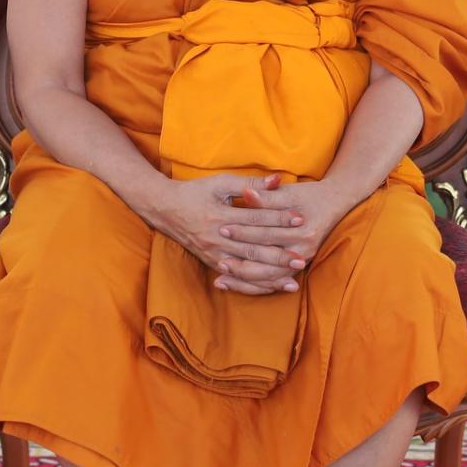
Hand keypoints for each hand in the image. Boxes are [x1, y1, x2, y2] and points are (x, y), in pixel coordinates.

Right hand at [145, 173, 306, 294]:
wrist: (164, 208)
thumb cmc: (195, 192)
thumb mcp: (220, 183)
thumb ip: (250, 183)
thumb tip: (278, 179)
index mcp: (221, 216)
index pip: (255, 219)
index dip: (278, 218)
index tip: (300, 218)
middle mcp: (217, 239)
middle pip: (253, 249)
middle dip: (279, 255)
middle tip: (302, 258)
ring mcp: (214, 254)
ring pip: (246, 268)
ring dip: (270, 276)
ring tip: (292, 280)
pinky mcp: (212, 262)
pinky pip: (236, 279)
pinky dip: (254, 285)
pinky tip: (272, 287)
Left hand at [217, 179, 356, 287]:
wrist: (335, 202)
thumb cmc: (307, 195)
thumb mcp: (287, 193)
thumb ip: (266, 196)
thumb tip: (246, 194)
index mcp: (300, 229)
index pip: (266, 233)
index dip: (243, 231)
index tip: (222, 229)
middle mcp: (303, 248)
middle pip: (267, 260)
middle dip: (241, 262)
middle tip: (217, 263)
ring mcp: (303, 259)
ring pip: (270, 276)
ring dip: (245, 280)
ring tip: (221, 280)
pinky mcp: (300, 265)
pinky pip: (275, 280)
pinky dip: (255, 285)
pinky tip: (235, 285)